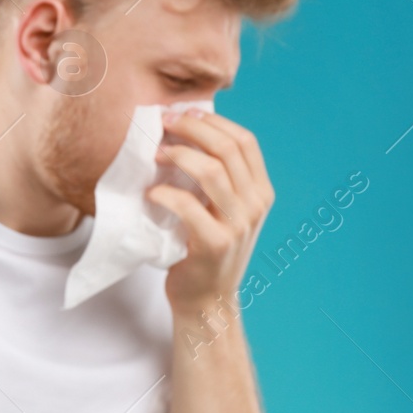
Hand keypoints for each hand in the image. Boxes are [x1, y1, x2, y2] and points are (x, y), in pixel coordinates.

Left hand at [145, 110, 273, 313]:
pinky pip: (188, 206)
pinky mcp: (214, 244)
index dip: (213, 121)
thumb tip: (185, 130)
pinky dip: (165, 194)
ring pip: (211, 171)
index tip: (183, 112)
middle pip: (227, 149)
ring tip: (155, 156)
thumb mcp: (222, 210)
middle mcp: (255, 205)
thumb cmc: (205, 248)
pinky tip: (151, 193)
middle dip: (192, 128)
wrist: (207, 300)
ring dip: (178, 156)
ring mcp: (238, 225)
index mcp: (261, 191)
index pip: (245, 141)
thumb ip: (217, 179)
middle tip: (163, 125)